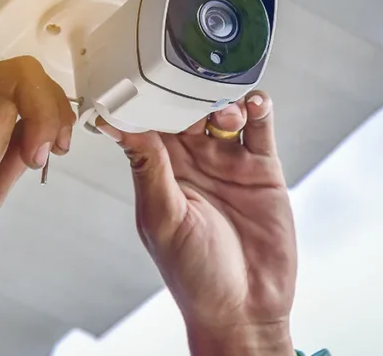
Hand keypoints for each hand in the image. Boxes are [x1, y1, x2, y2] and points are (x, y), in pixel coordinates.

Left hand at [97, 93, 295, 355]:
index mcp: (160, 173)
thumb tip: (121, 127)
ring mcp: (227, 163)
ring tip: (225, 113)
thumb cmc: (194, 275)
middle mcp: (192, 163)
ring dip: (222, 101)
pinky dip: (258, 109)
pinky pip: (259, 129)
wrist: (246, 308)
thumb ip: (148, 170)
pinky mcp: (261, 169)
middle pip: (187, 110)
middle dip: (187, 92)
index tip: (140, 75)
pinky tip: (254, 104)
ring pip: (223, 113)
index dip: (146, 100)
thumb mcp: (163, 220)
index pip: (148, 124)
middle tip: (190, 83)